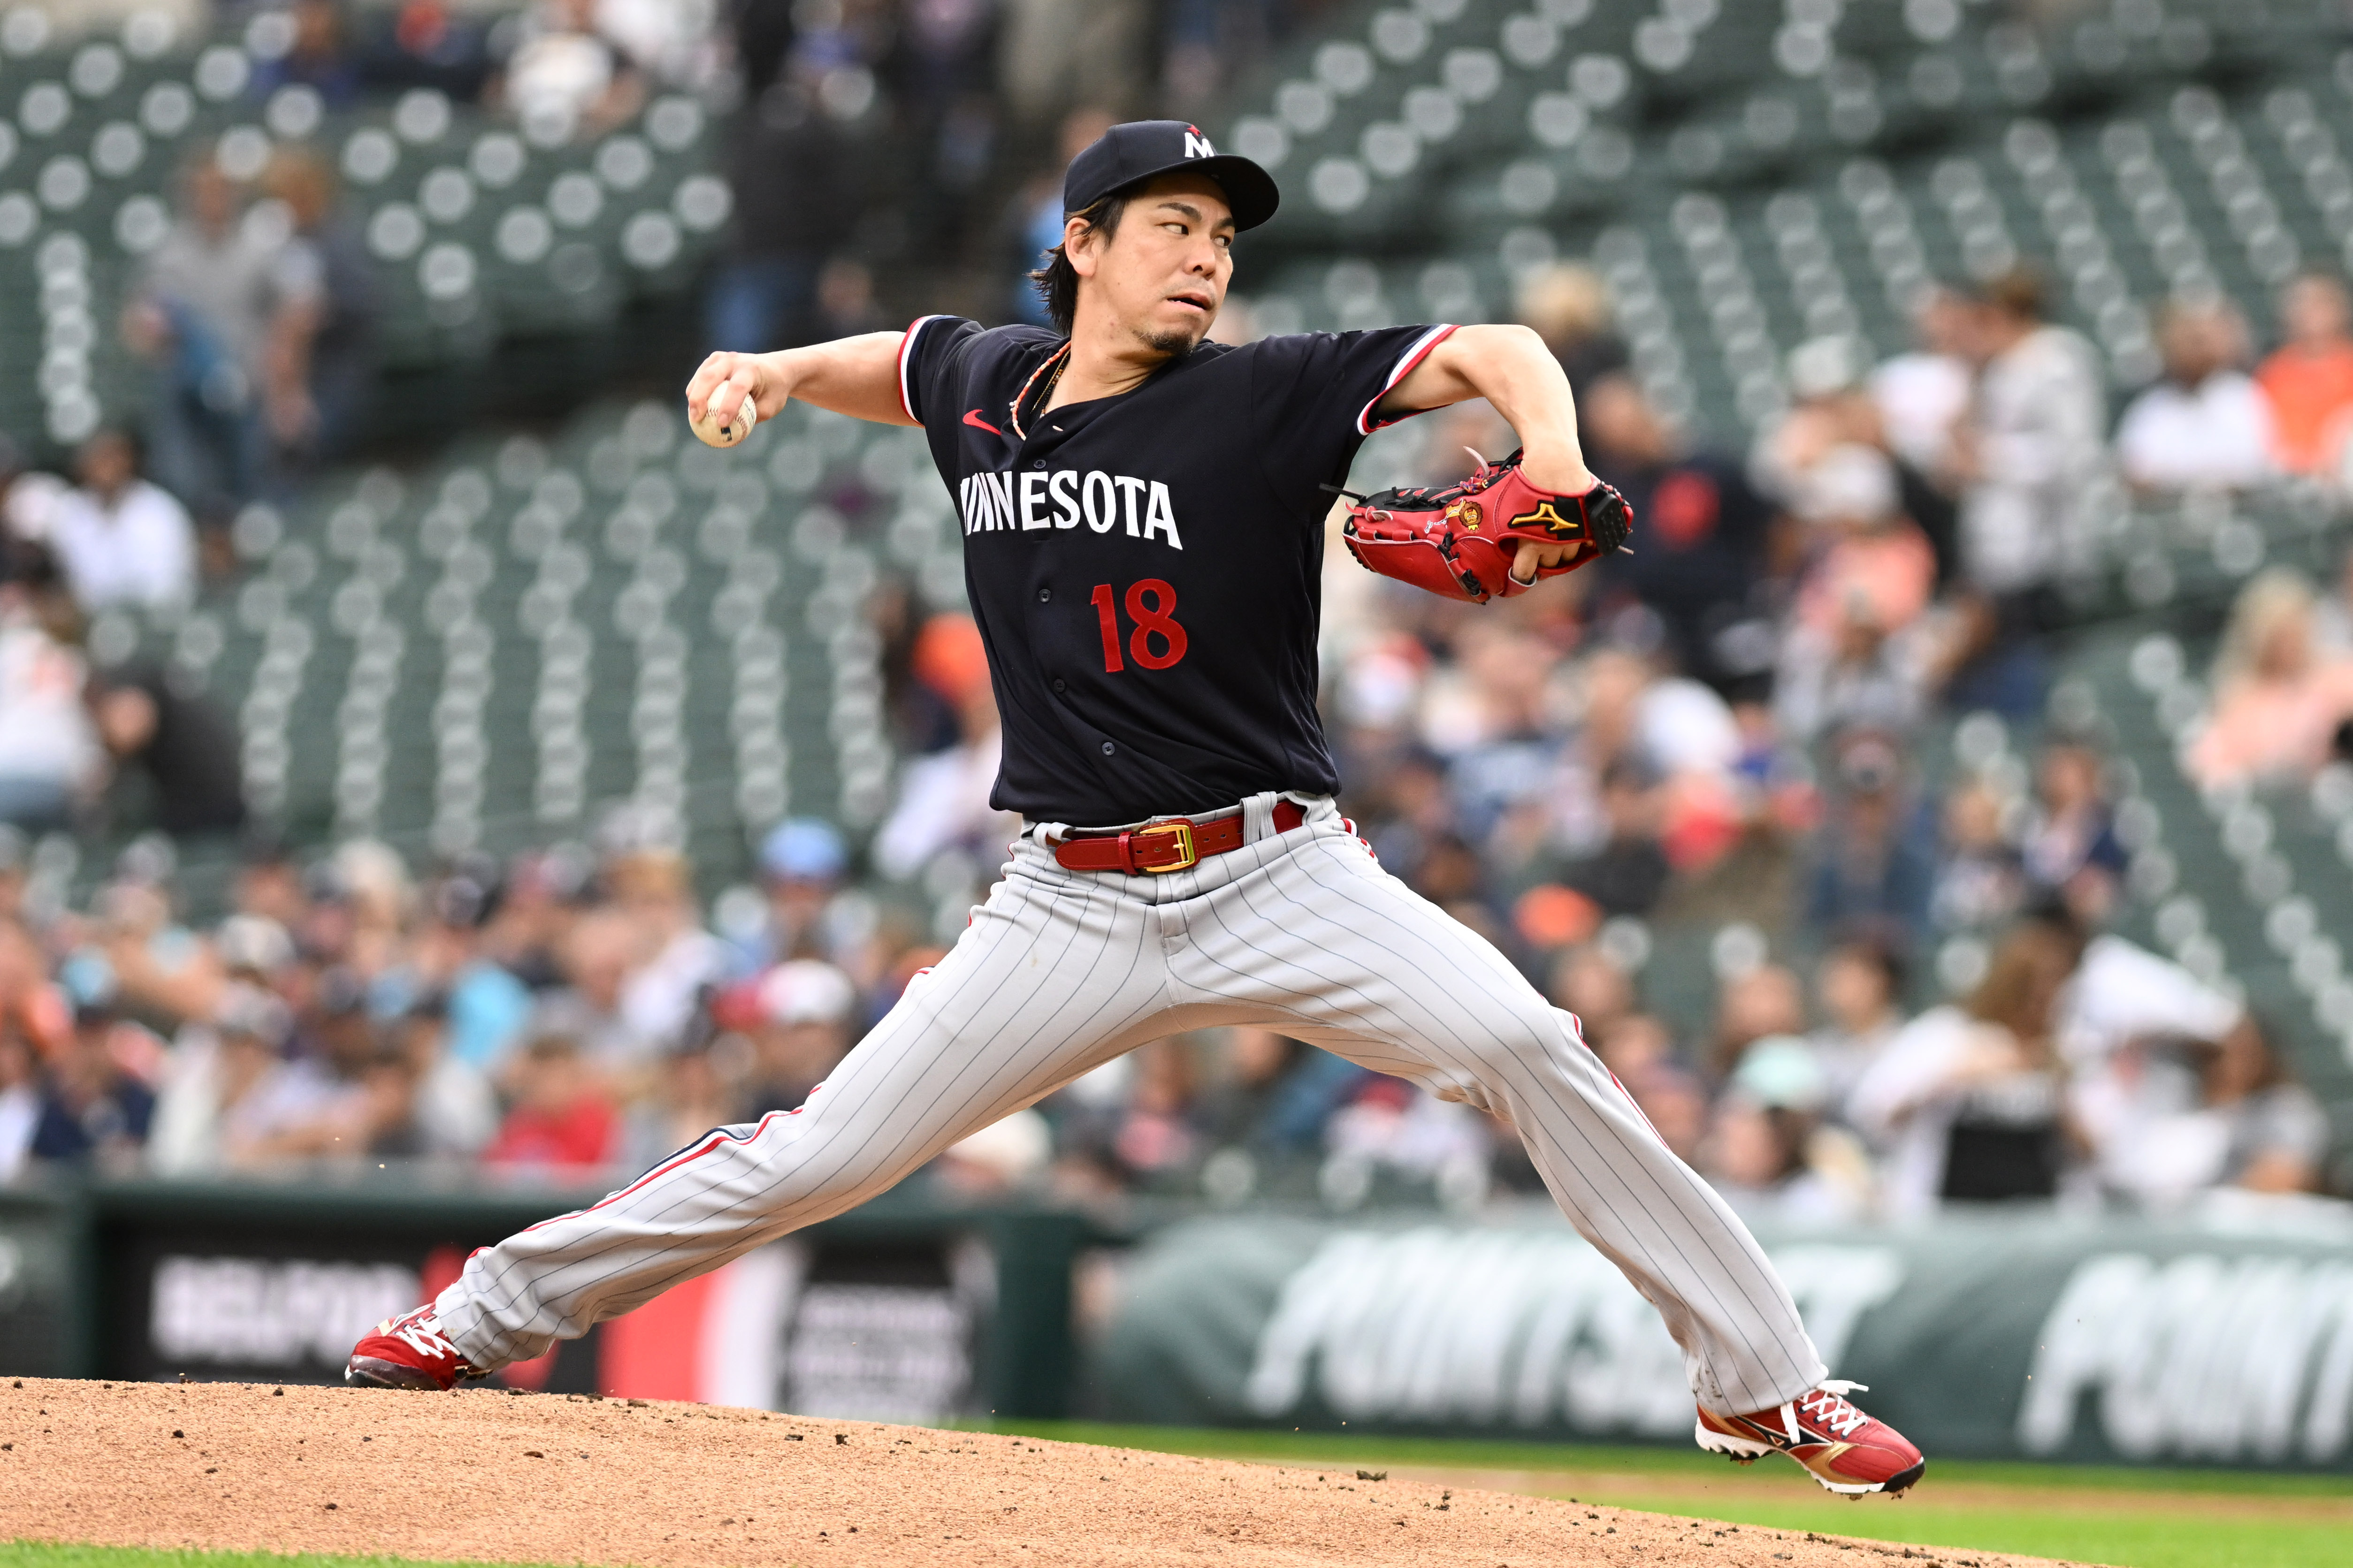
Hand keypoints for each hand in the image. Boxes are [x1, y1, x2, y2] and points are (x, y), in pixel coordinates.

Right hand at [685, 350, 784, 429]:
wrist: (774, 367)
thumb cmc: (773, 391)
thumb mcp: (771, 407)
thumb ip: (752, 418)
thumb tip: (730, 434)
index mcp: (751, 369)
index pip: (737, 387)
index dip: (728, 406)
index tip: (721, 424)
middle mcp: (734, 360)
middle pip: (710, 377)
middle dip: (699, 399)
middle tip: (696, 419)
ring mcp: (721, 357)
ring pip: (701, 376)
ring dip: (693, 396)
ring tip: (694, 417)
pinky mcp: (713, 360)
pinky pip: (699, 377)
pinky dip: (695, 392)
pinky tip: (696, 409)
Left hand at [1511, 451, 1598, 583]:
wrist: (1554, 463)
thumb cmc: (1526, 482)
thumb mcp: (1508, 508)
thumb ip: (1507, 531)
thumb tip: (1500, 543)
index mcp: (1531, 544)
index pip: (1525, 574)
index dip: (1521, 575)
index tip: (1519, 572)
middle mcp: (1554, 546)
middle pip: (1549, 566)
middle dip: (1542, 559)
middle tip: (1537, 547)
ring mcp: (1574, 538)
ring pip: (1569, 557)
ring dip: (1562, 551)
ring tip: (1555, 536)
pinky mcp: (1590, 528)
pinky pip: (1588, 544)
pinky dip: (1582, 541)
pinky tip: (1575, 532)